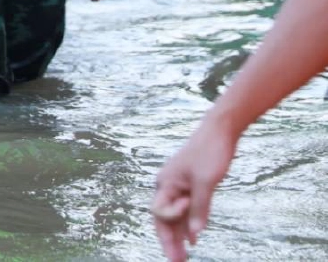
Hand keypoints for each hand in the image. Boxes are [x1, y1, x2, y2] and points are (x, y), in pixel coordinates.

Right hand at [151, 118, 238, 260]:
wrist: (220, 131)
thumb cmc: (209, 152)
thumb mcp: (206, 181)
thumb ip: (199, 208)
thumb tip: (195, 235)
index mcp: (165, 183)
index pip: (160, 211)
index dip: (174, 216)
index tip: (190, 205)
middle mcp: (168, 186)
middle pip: (163, 219)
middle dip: (168, 241)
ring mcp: (179, 186)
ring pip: (174, 217)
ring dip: (178, 237)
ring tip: (183, 257)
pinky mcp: (190, 186)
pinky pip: (185, 211)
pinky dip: (187, 225)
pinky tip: (192, 239)